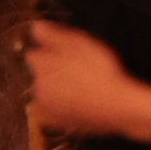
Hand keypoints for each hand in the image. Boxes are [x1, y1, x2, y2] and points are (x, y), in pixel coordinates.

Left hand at [25, 21, 150, 144]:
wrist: (117, 106)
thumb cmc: (100, 71)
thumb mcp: (77, 42)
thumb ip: (50, 34)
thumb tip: (34, 27)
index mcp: (40, 65)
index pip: (33, 52)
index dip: (49, 50)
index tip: (66, 51)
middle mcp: (38, 87)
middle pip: (39, 73)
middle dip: (53, 69)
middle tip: (78, 68)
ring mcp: (46, 107)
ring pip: (47, 91)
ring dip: (58, 87)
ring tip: (82, 85)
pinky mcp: (57, 122)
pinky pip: (55, 109)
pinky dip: (63, 104)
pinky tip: (81, 99)